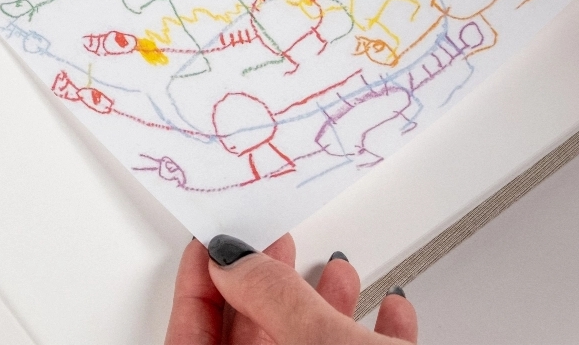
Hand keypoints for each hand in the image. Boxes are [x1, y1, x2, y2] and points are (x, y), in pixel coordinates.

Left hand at [164, 234, 417, 344]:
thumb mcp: (318, 340)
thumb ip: (272, 295)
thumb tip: (234, 260)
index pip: (189, 338)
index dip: (197, 284)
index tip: (208, 244)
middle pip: (252, 338)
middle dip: (271, 287)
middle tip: (274, 247)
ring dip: (326, 307)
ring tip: (340, 271)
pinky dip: (370, 336)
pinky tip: (389, 312)